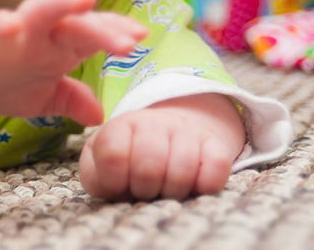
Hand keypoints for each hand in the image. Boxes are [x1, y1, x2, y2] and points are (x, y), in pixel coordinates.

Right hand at [0, 0, 147, 125]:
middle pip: (76, 23)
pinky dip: (2, 24)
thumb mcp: (41, 98)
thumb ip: (71, 99)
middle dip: (102, 28)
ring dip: (61, 4)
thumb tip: (100, 115)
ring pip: (40, 10)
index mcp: (58, 45)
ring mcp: (13, 32)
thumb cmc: (0, 79)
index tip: (141, 39)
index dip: (116, 33)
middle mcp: (41, 33)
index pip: (94, 34)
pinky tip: (11, 25)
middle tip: (128, 40)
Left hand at [78, 93, 245, 199]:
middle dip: (144, 189)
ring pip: (181, 172)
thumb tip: (113, 187)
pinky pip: (214, 172)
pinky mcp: (216, 146)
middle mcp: (153, 122)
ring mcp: (187, 130)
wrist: (170, 137)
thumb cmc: (130, 161)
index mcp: (120, 126)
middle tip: (145, 189)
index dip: (115, 179)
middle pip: (148, 167)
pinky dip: (203, 187)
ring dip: (172, 191)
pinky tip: (192, 185)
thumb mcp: (101, 166)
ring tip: (166, 188)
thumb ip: (97, 177)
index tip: (119, 182)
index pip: (112, 154)